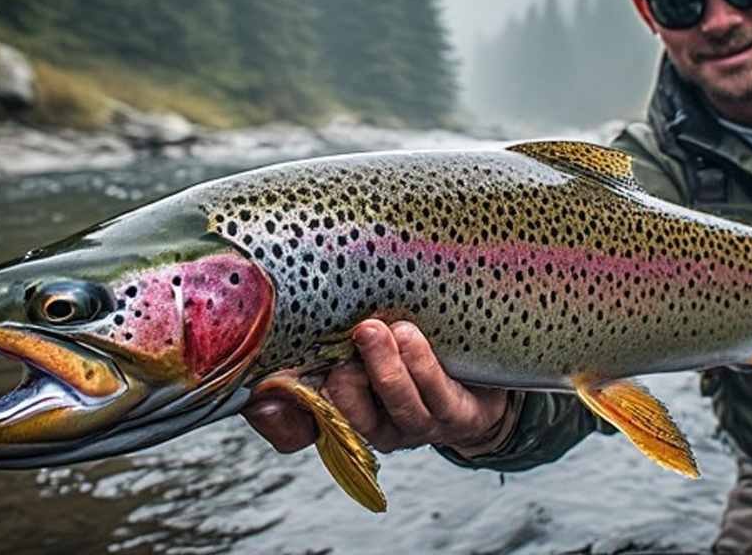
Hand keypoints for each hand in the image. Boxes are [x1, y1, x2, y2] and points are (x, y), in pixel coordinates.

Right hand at [241, 318, 510, 453]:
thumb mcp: (364, 340)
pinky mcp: (458, 419)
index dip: (276, 416)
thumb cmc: (415, 349)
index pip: (296, 426)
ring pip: (397, 403)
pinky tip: (411, 336)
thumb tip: (282, 326)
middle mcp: (377, 426)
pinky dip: (421, 364)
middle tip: (353, 335)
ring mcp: (419, 426)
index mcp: (344, 409)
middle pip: (348, 413)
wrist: (484, 373)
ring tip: (381, 329)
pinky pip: (437, 397)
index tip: (267, 390)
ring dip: (386, 365)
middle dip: (346, 378)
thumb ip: (327, 334)